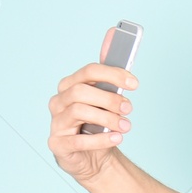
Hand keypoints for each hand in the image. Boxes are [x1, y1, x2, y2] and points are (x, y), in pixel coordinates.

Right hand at [47, 27, 137, 183]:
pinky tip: (117, 138)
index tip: (135, 84)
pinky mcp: (58, 144)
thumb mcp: (107, 98)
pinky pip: (77, 140)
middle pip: (82, 90)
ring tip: (126, 127)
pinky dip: (101, 139)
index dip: (113, 74)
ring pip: (79, 111)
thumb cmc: (98, 125)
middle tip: (129, 108)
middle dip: (110, 98)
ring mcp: (56, 123)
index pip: (88, 71)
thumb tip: (113, 34)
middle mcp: (59, 101)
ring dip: (108, 118)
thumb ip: (109, 72)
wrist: (92, 158)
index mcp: (70, 86)